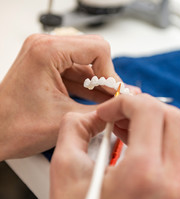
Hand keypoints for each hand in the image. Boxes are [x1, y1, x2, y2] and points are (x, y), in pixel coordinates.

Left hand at [0, 34, 128, 159]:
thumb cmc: (15, 126)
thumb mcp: (66, 118)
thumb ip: (100, 109)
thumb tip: (121, 104)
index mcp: (46, 52)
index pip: (98, 49)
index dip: (111, 73)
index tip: (117, 92)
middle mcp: (45, 48)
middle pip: (94, 52)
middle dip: (107, 77)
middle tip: (115, 96)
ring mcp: (47, 57)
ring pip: (87, 64)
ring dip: (100, 84)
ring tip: (110, 101)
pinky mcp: (49, 68)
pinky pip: (77, 72)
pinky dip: (90, 87)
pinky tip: (99, 100)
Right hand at [48, 94, 179, 198]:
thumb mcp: (64, 169)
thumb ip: (75, 128)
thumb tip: (91, 114)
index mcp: (142, 176)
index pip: (150, 111)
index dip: (126, 101)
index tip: (107, 111)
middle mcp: (170, 186)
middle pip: (172, 118)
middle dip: (141, 108)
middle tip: (118, 115)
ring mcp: (179, 194)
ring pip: (175, 134)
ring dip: (149, 123)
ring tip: (123, 130)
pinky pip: (174, 154)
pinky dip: (154, 141)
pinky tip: (133, 146)